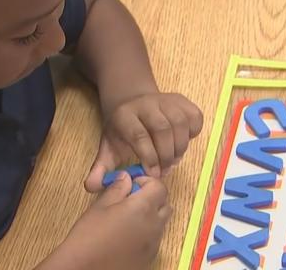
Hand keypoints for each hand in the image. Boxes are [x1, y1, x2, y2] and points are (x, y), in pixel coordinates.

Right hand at [39, 174, 170, 269]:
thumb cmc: (89, 235)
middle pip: (165, 204)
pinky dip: (147, 231)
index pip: (159, 186)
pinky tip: (126, 235)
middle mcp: (154, 225)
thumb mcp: (100, 206)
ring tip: (127, 218)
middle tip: (130, 199)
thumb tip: (126, 178)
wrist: (84, 268)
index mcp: (143, 208)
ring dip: (151, 214)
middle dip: (152, 197)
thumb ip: (117, 188)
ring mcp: (154, 243)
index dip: (146, 182)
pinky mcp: (150, 257)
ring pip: (161, 222)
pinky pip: (155, 238)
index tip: (130, 185)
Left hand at [85, 93, 202, 191]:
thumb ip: (101, 168)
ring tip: (173, 160)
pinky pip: (194, 117)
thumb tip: (91, 187)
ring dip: (180, 147)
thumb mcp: (108, 146)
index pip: (139, 135)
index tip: (153, 174)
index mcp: (124, 115)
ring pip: (180, 123)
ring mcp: (165, 100)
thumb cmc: (122, 129)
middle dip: (166, 154)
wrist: (132, 101)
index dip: (148, 157)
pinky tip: (182, 143)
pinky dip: (193, 133)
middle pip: (162, 128)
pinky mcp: (182, 100)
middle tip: (165, 170)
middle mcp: (146, 104)